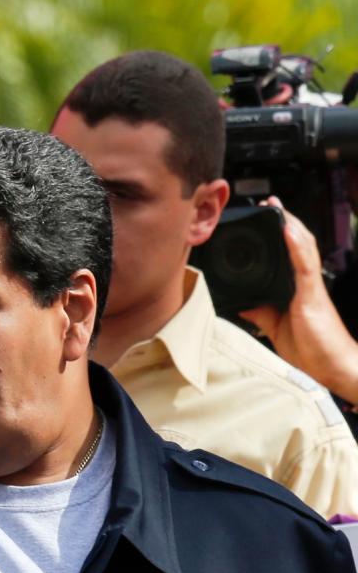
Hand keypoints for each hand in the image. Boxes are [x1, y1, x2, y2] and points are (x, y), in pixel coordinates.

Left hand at [240, 198, 357, 405]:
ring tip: (275, 207)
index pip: (288, 254)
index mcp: (298, 288)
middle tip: (268, 204)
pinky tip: (287, 230)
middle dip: (283, 221)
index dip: (278, 235)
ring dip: (289, 225)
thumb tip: (242, 303)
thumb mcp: (277, 328)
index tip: (262, 219)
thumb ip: (262, 313)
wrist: (330, 369)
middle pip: (297, 244)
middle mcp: (306, 282)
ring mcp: (311, 286)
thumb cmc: (311, 349)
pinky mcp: (313, 295)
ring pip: (303, 247)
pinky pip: (305, 264)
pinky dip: (296, 245)